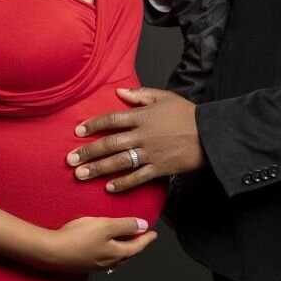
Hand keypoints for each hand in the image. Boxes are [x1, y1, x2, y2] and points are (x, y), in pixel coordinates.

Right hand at [36, 216, 157, 272]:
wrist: (53, 251)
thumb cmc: (78, 237)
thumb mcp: (105, 226)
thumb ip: (125, 225)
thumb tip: (144, 226)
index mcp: (116, 253)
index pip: (136, 247)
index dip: (146, 239)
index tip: (154, 234)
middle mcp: (107, 262)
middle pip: (127, 255)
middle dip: (136, 246)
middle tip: (142, 238)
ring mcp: (94, 265)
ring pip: (115, 259)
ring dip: (123, 251)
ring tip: (125, 243)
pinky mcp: (83, 264)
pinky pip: (103, 259)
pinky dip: (110, 253)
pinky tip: (103, 249)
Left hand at [66, 88, 205, 192]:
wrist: (210, 134)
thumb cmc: (187, 114)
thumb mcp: (164, 97)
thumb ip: (140, 95)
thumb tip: (119, 92)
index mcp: (142, 117)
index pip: (111, 120)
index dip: (93, 125)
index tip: (78, 131)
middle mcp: (142, 135)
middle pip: (110, 143)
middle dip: (88, 152)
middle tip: (70, 160)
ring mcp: (150, 153)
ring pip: (119, 162)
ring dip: (98, 169)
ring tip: (81, 175)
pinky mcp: (160, 169)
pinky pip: (137, 178)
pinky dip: (123, 184)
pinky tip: (109, 188)